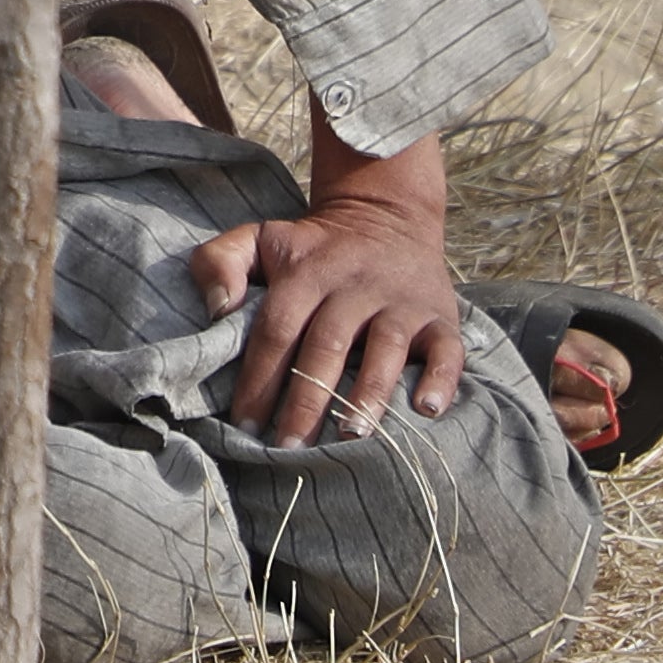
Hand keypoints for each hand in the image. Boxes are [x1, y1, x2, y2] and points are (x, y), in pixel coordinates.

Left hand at [191, 116, 462, 447]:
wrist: (387, 214)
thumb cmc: (312, 247)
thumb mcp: (259, 238)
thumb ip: (219, 263)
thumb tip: (215, 310)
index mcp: (305, 274)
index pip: (277, 330)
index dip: (260, 378)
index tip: (246, 425)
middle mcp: (354, 287)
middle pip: (326, 347)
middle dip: (306, 401)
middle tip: (290, 448)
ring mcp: (400, 302)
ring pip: (385, 349)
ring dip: (369, 394)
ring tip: (351, 435)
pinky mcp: (440, 316)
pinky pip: (447, 349)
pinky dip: (441, 380)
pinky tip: (427, 410)